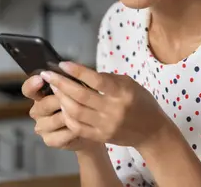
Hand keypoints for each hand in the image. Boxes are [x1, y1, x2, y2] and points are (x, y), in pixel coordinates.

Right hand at [21, 75, 100, 151]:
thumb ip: (69, 82)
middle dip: (61, 100)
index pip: (28, 89)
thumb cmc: (81, 104)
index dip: (33, 84)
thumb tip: (71, 73)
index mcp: (40, 95)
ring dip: (70, 115)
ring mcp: (42, 127)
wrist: (88, 129)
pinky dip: (73, 130)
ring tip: (84, 112)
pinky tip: (82, 126)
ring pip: (55, 120)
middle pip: (44, 104)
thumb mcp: (76, 90)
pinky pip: (61, 135)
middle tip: (77, 98)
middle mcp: (37, 111)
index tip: (41, 78)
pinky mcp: (49, 140)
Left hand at [40, 62, 171, 149]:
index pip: (96, 80)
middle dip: (61, 84)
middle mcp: (113, 110)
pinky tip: (62, 106)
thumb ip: (108, 79)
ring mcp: (106, 125)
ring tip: (54, 88)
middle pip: (81, 96)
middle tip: (48, 75)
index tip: (62, 64)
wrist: (151, 131)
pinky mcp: (101, 137)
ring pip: (75, 112)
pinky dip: (67, 115)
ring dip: (61, 99)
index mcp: (123, 93)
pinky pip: (78, 127)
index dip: (77, 71)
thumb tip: (84, 73)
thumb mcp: (130, 84)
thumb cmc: (141, 102)